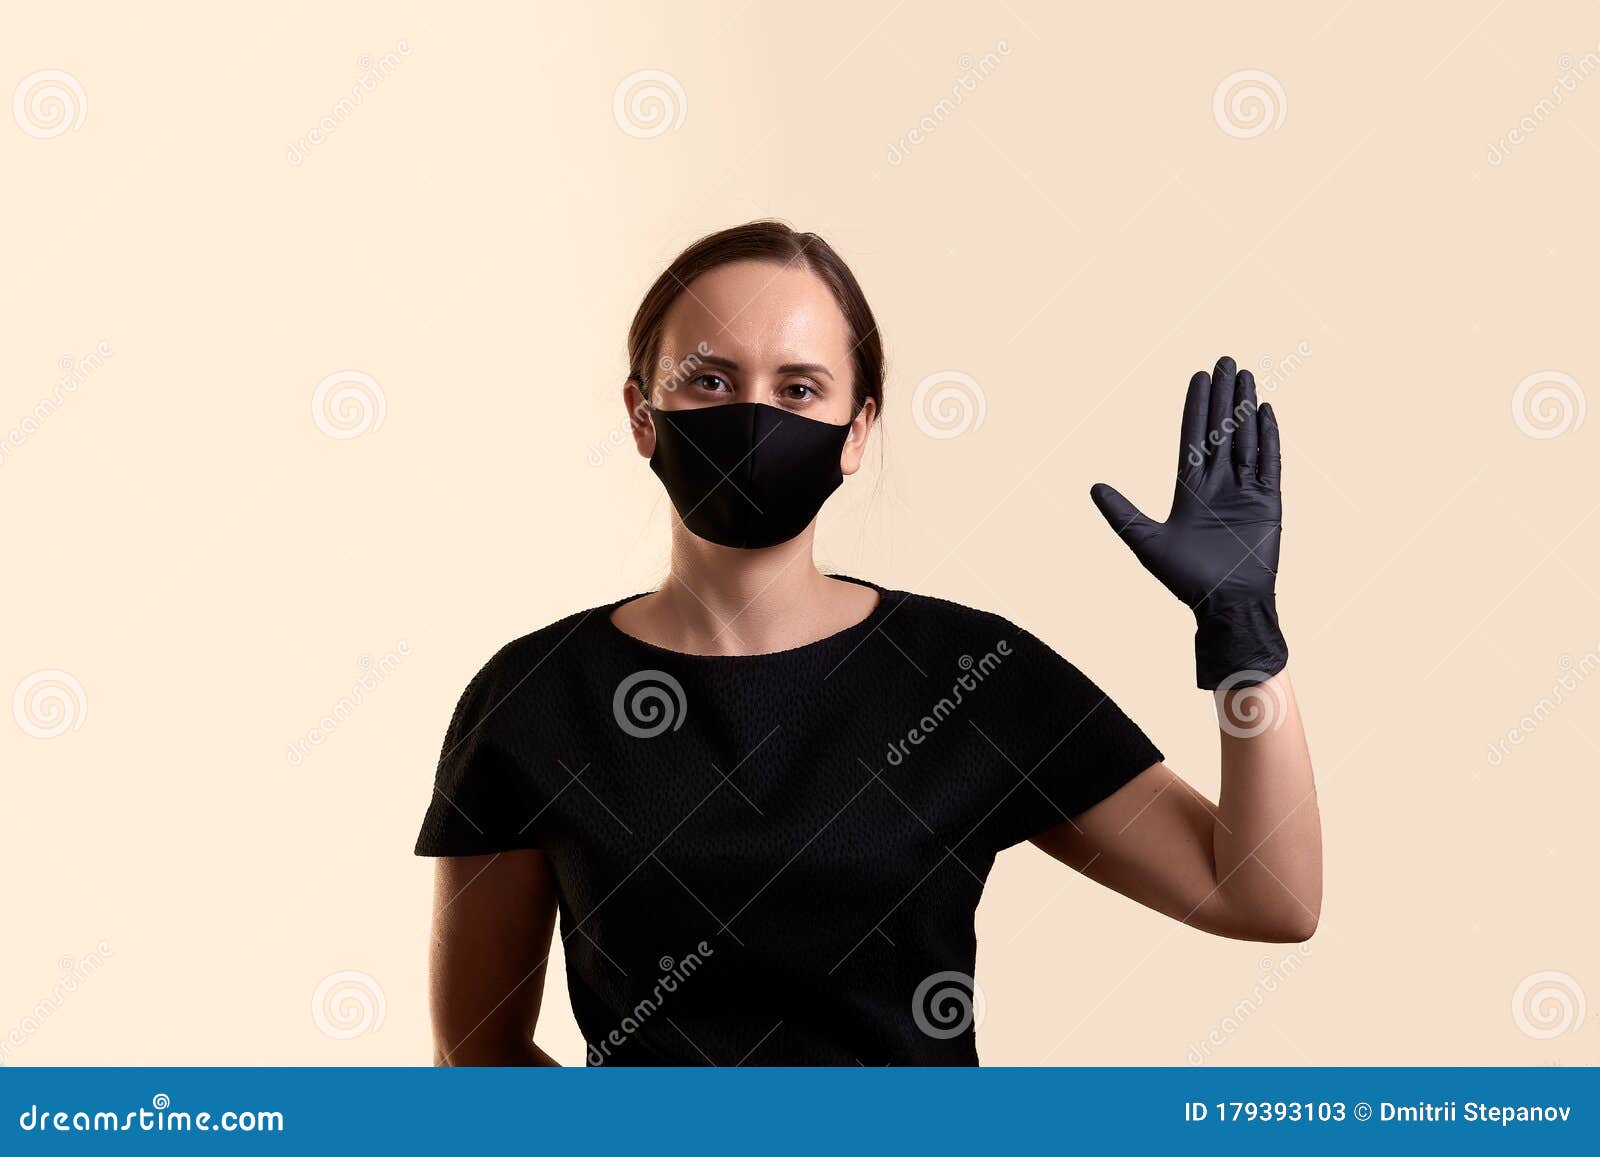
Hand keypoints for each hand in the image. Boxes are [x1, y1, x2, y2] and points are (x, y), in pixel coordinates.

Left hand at [1090, 355, 1287, 688]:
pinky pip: (1270, 462)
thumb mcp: (1145, 542)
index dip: (1196, 407)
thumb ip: (1121, 513)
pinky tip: (1265, 410)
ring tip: (1245, 374)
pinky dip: (1268, 436)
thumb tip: (1092, 486)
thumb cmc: (1186, 579)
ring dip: (1245, 406)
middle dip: (1222, 396)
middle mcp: (1219, 485)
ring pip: (1246, 438)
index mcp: (1190, 489)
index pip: (1194, 437)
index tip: (1198, 377)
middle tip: (1225, 360)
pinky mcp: (1270, 501)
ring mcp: (1246, 491)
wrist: (1226, 604)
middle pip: (1221, 429)